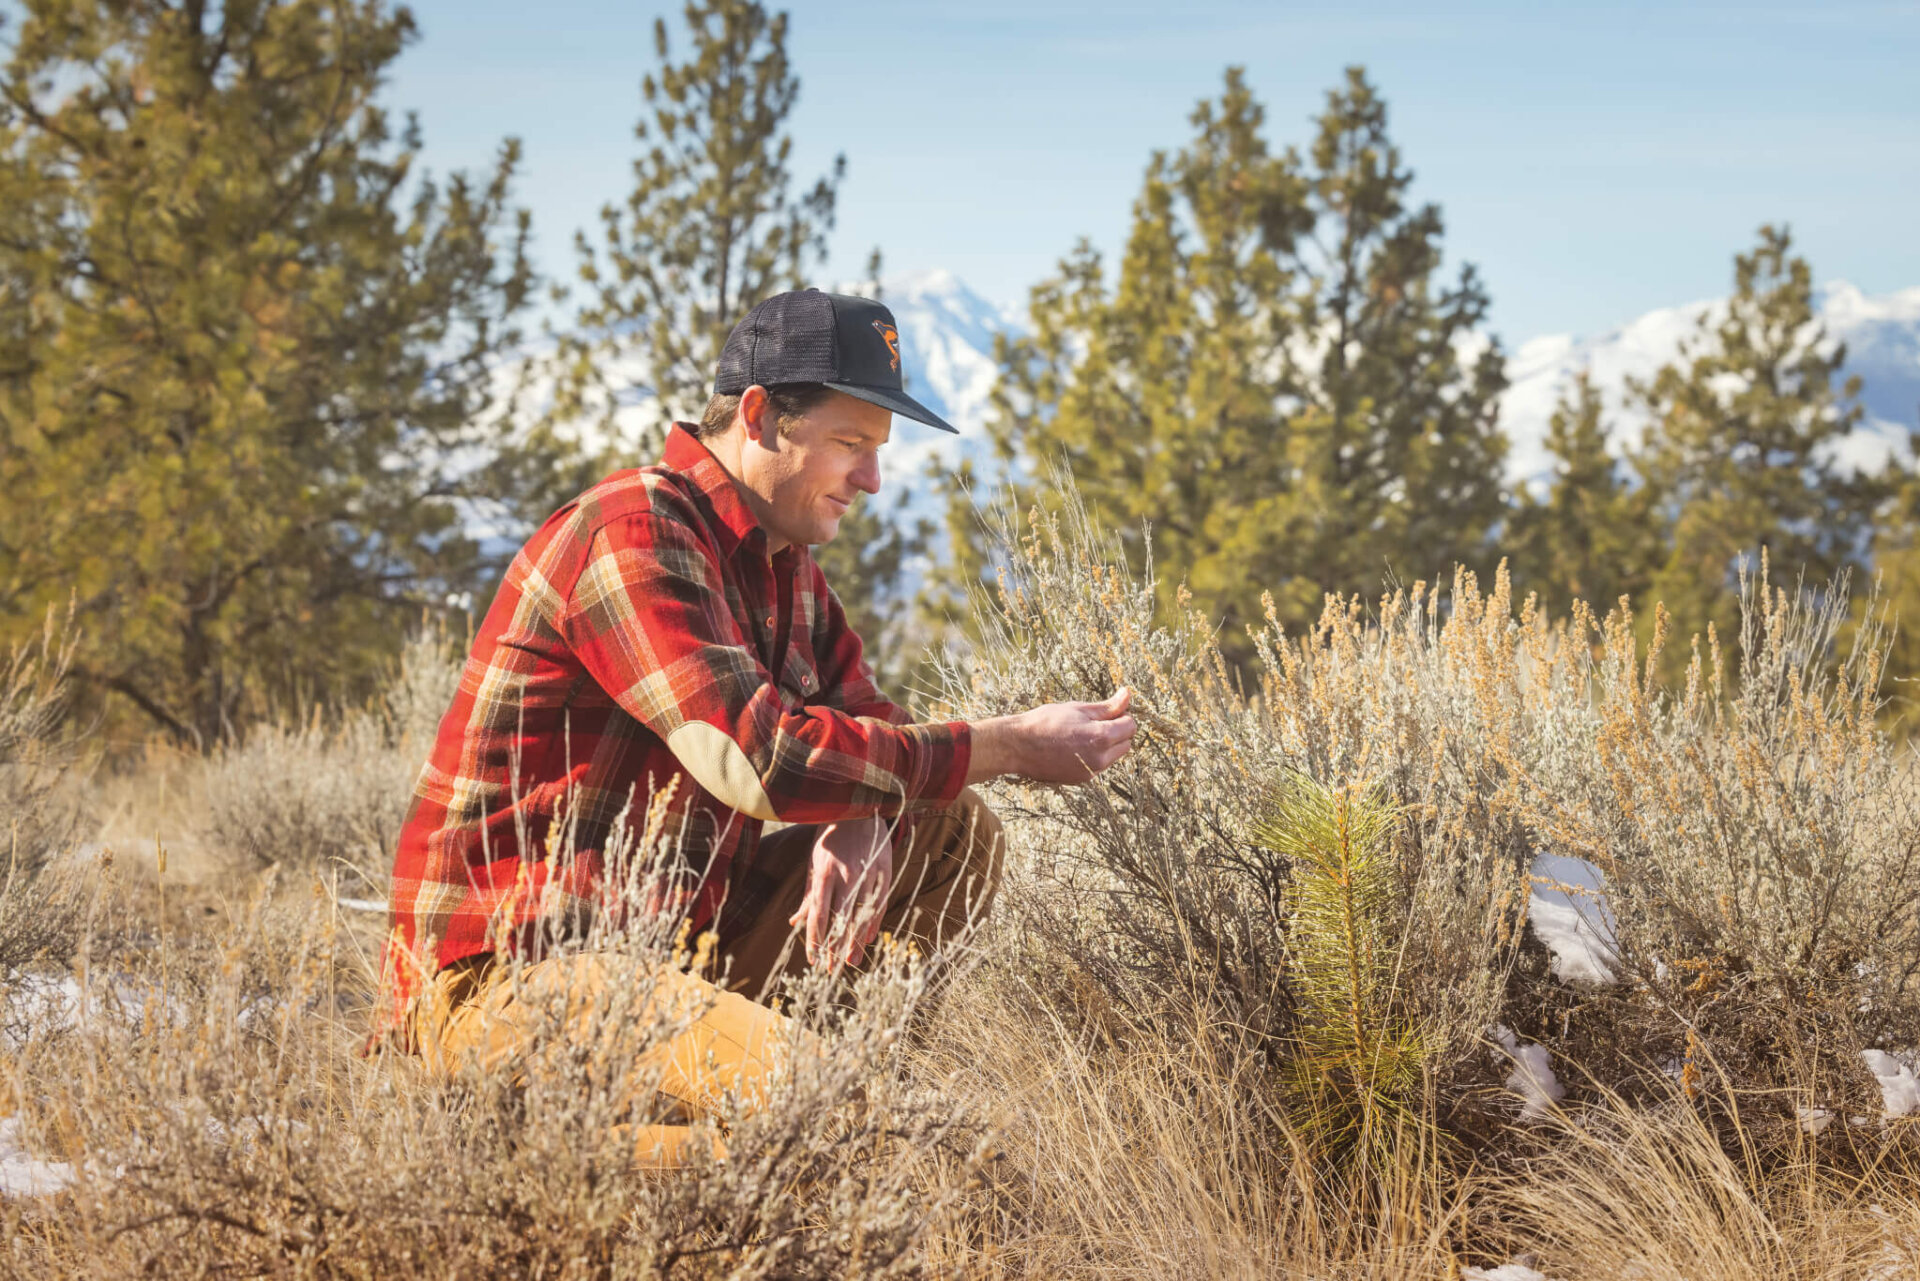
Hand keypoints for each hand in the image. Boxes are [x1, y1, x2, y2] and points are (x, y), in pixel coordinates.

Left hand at [787, 815, 892, 968]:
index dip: (815, 938)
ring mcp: (868, 873)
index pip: (818, 913)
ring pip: (862, 914)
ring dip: (856, 941)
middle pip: (841, 919)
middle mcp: (846, 874)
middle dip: (835, 946)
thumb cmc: (830, 839)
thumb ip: (808, 894)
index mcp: (825, 872)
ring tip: (851, 962)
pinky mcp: (885, 870)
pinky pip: (880, 903)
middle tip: (832, 970)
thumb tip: (794, 922)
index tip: (813, 958)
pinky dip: (873, 923)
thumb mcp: (814, 863)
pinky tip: (868, 939)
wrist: (858, 809)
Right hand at [967, 687, 1137, 784]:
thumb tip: (1128, 695)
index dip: (1122, 715)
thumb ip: (1107, 706)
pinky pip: (1098, 765)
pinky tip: (1074, 747)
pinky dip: (1094, 755)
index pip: (1130, 726)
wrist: (1017, 746)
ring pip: (1113, 756)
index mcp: (1101, 738)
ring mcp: (1090, 772)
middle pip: (1125, 743)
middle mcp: (1099, 759)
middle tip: (1093, 721)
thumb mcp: (1077, 708)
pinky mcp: (1081, 780)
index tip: (1106, 710)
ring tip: (1081, 734)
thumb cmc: (1045, 722)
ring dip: (1106, 745)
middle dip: (1116, 731)